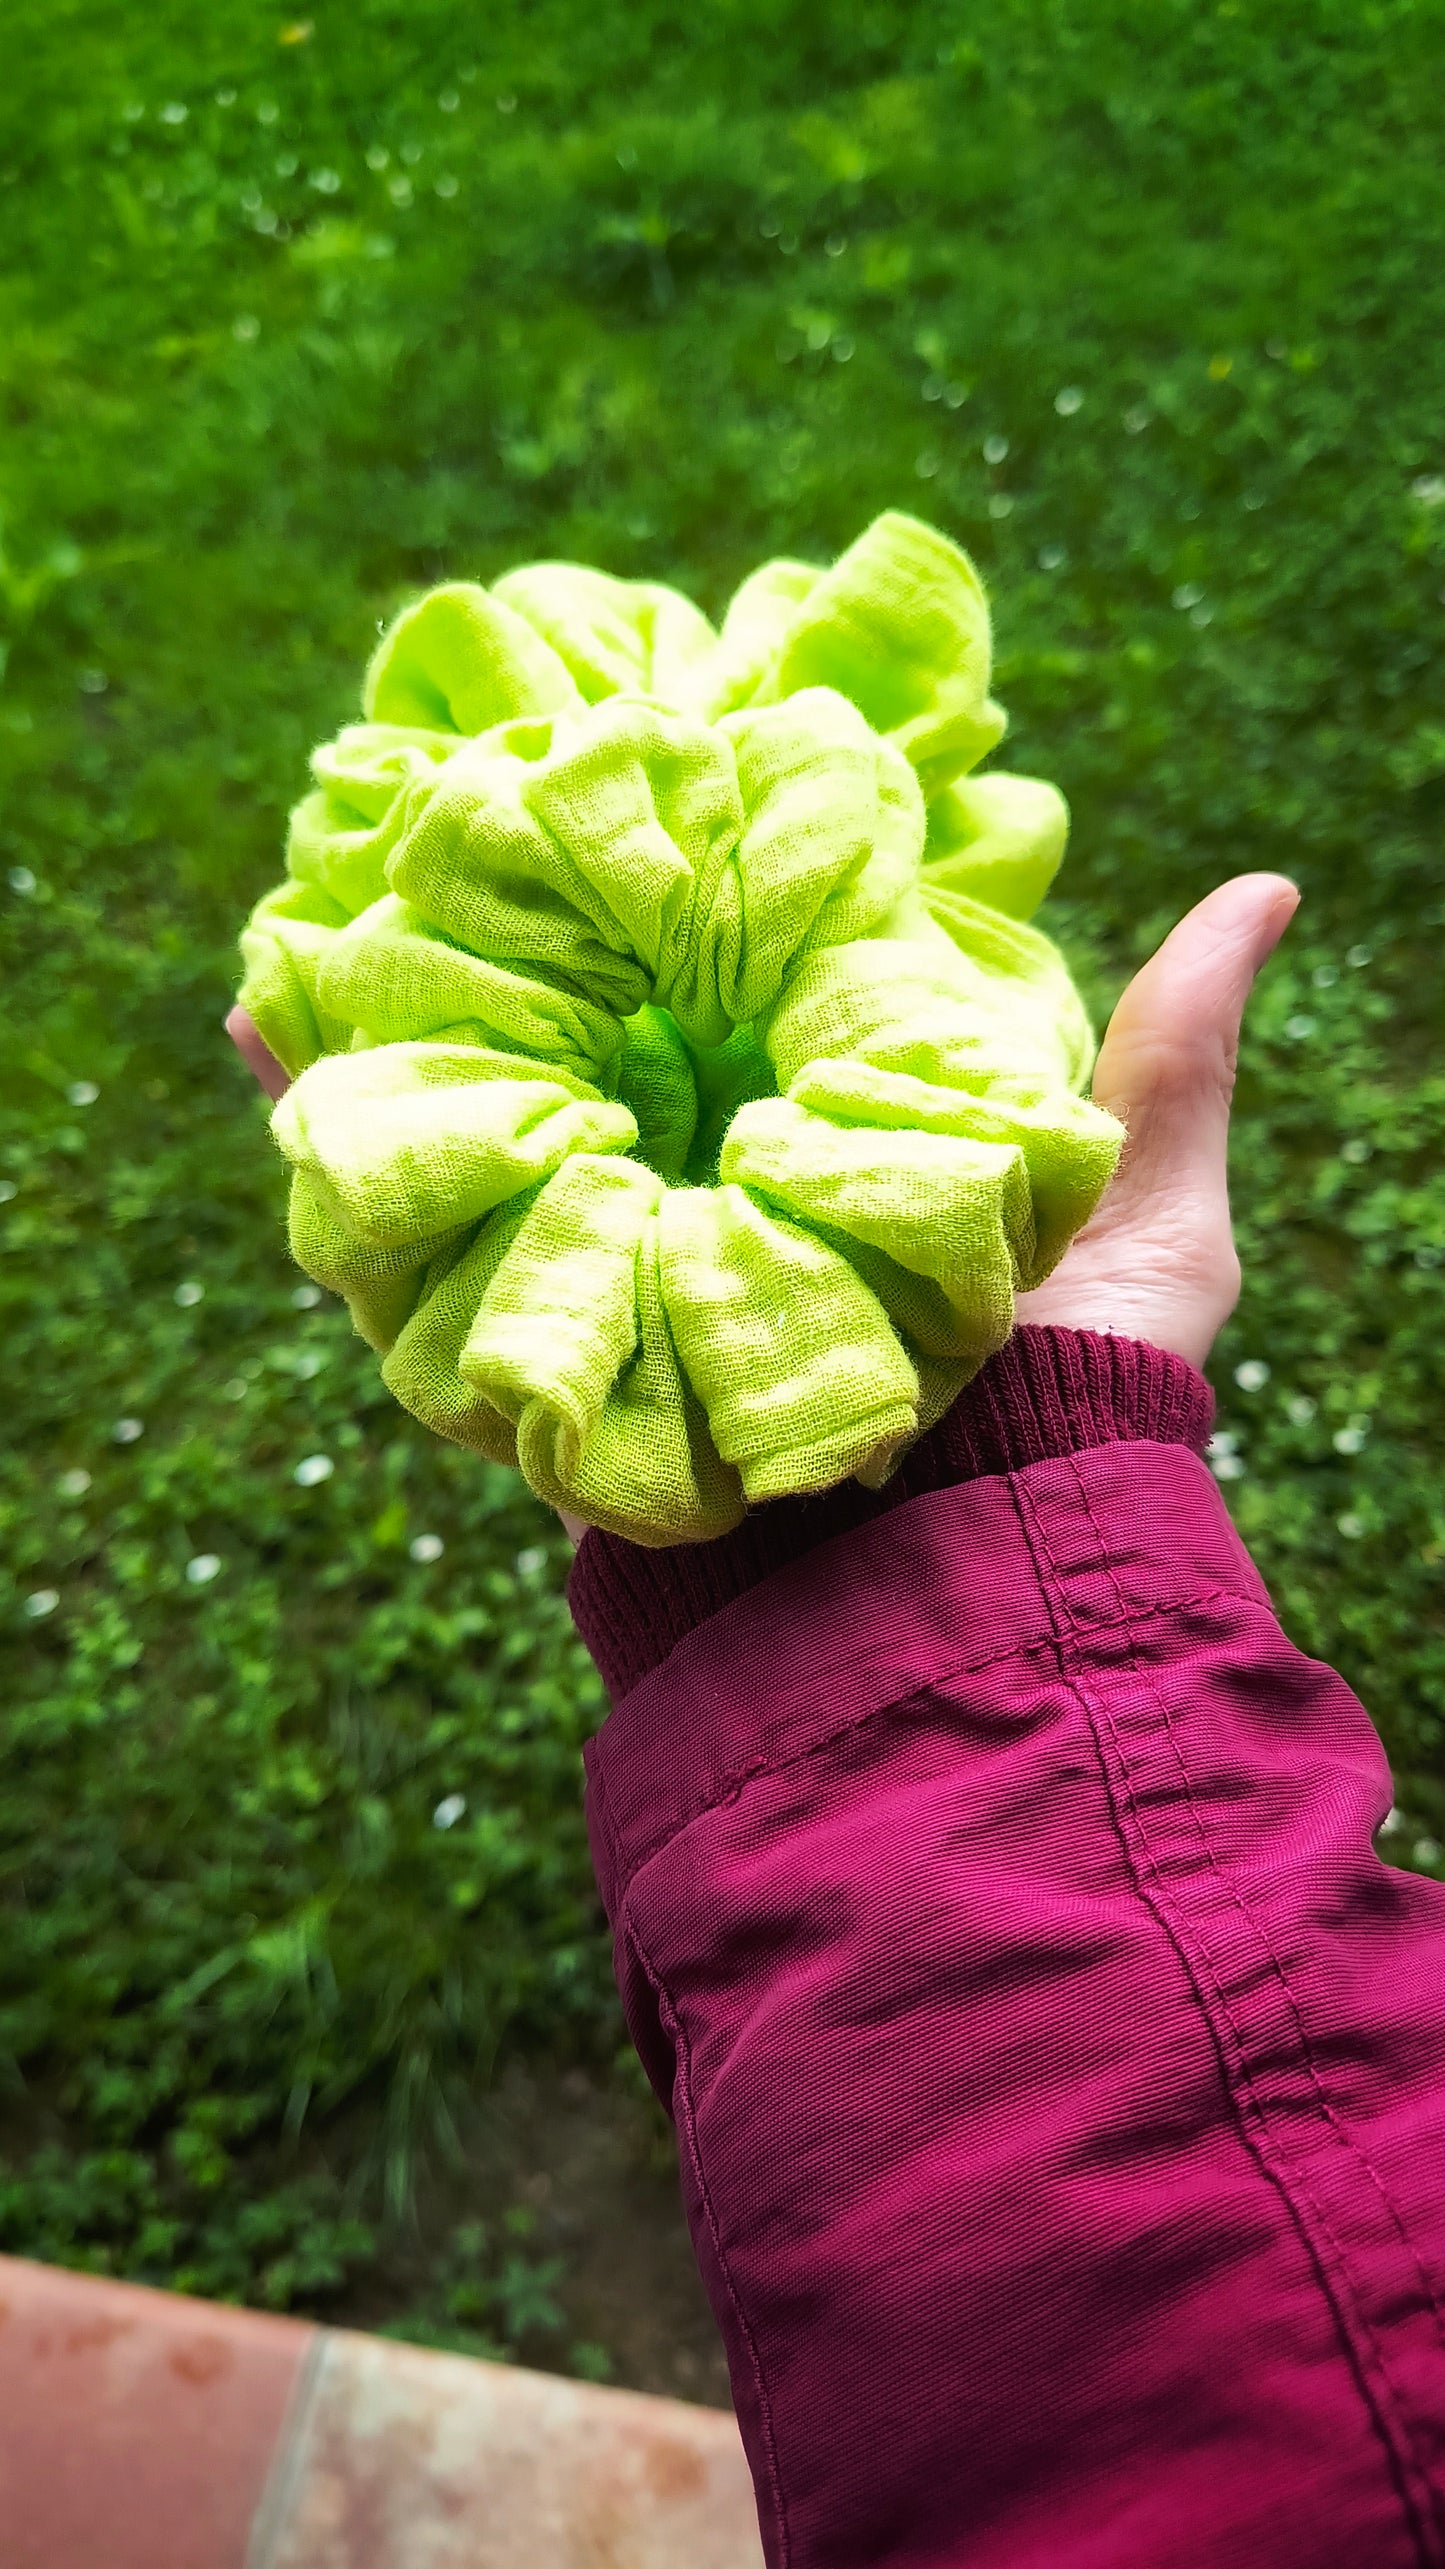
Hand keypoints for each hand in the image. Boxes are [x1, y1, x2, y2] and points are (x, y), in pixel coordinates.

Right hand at [225, 868, 1295, 1533]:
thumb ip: (1170, 1060)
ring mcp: (614, 1269)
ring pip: (474, 1125)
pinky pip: (404, 1236)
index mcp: (820, 1162)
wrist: (971, 1575)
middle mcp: (703, 1208)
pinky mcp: (534, 1338)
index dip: (670, 916)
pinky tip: (257, 1028)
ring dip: (383, 1020)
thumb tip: (1265, 885)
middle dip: (499, 955)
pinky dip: (320, 1138)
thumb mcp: (1144, 1220)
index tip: (618, 799)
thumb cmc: (1068, 1408)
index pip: (724, 1016)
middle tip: (435, 824)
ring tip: (306, 901)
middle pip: (578, 1058)